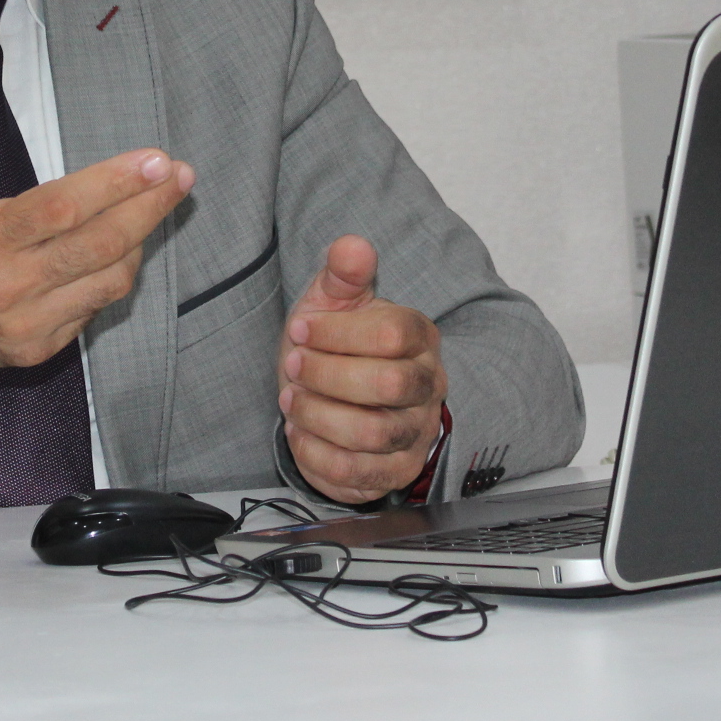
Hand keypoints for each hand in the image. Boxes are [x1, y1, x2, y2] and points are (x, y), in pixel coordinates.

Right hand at [0, 104, 192, 379]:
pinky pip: (94, 306)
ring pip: (108, 280)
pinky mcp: (37, 347)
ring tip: (160, 200)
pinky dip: (115, 271)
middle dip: (149, 206)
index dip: (115, 184)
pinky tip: (125, 240)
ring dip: (142, 239)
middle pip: (100, 245)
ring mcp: (26, 325)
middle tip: (179, 174)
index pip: (63, 209)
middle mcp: (8, 289)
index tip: (154, 160)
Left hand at [276, 235, 446, 503]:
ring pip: (371, 434)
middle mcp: (427, 386)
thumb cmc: (336, 344)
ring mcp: (414, 432)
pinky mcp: (395, 471)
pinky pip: (357, 474)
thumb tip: (352, 246)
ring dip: (317, 416)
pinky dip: (317, 454)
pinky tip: (299, 432)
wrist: (334, 394)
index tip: (302, 328)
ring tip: (292, 399)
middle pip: (385, 385)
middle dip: (325, 375)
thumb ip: (343, 273)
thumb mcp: (333, 302)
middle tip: (292, 366)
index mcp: (419, 337)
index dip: (337, 333)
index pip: (391, 335)